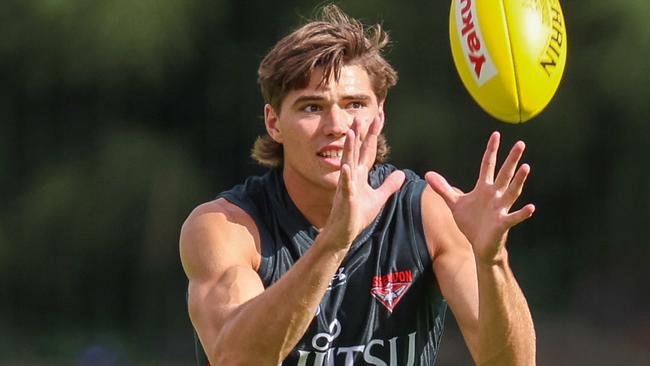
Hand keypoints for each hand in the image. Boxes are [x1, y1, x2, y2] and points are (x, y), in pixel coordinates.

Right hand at [324, 116, 404, 245]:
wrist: (344, 232)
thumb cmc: (357, 215)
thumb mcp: (378, 198)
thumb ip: (389, 185)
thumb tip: (402, 174)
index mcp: (359, 174)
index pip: (367, 151)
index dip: (372, 135)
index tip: (377, 118)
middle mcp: (352, 176)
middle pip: (356, 151)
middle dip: (359, 135)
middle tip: (360, 117)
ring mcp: (347, 186)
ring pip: (348, 163)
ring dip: (349, 148)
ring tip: (351, 133)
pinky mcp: (346, 199)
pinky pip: (345, 186)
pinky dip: (346, 177)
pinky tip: (346, 167)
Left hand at [425, 132, 534, 263]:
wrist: (479, 245)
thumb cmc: (471, 222)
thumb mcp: (455, 203)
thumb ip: (443, 188)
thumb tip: (428, 174)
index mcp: (484, 188)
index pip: (488, 165)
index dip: (491, 150)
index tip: (495, 135)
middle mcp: (495, 195)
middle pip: (504, 174)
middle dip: (511, 159)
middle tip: (520, 143)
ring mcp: (500, 209)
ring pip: (511, 192)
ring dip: (519, 180)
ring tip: (526, 167)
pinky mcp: (502, 223)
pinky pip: (514, 217)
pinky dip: (522, 213)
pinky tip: (531, 207)